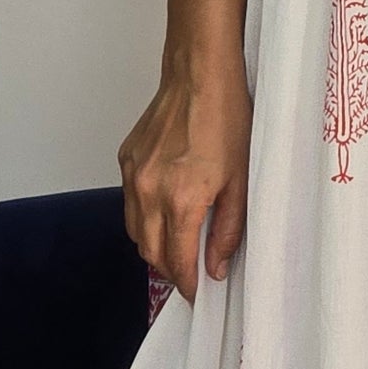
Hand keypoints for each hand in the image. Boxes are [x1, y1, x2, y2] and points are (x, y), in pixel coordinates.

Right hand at [118, 51, 252, 300]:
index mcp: (181, 199)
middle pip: (150, 252)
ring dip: (154, 245)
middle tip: (190, 273)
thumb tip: (214, 267)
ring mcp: (133, 175)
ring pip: (135, 230)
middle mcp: (149, 191)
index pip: (176, 260)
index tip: (197, 293)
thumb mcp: (241, 181)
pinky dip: (144, 216)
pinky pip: (130, 203)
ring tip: (178, 245)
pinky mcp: (126, 160)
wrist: (200, 75)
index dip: (187, 283)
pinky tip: (166, 209)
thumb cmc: (227, 119)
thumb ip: (227, 229)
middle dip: (170, 270)